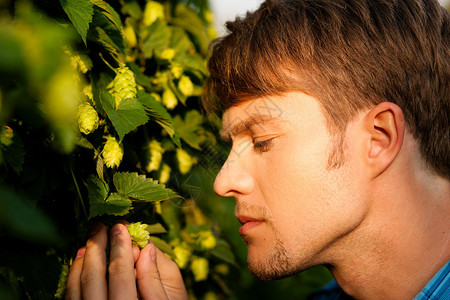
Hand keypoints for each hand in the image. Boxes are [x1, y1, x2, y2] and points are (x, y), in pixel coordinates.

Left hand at [65, 223, 187, 299]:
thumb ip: (156, 279)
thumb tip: (147, 249)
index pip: (121, 271)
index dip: (120, 246)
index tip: (121, 227)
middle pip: (95, 276)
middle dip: (97, 247)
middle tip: (100, 227)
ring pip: (78, 286)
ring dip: (81, 260)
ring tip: (88, 242)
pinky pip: (71, 297)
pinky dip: (72, 277)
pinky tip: (78, 264)